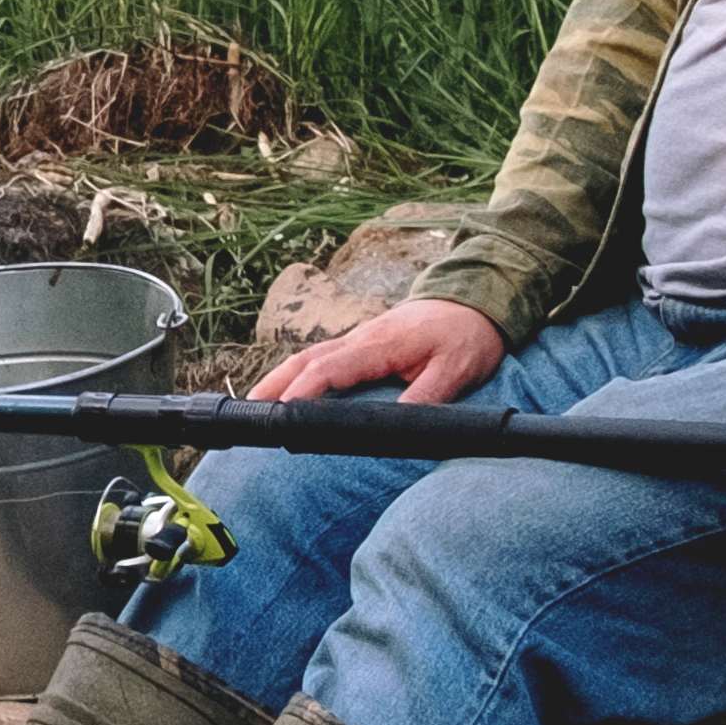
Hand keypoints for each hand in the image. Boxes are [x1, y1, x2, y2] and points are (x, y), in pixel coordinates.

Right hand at [249, 298, 504, 403]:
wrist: (476, 299)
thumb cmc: (466, 334)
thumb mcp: (456, 369)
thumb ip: (426, 396)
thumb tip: (396, 425)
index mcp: (380, 344)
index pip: (332, 367)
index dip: (305, 389)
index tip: (284, 411)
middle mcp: (361, 338)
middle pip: (306, 359)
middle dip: (274, 383)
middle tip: (249, 410)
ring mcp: (359, 337)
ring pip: (309, 356)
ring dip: (279, 377)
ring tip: (255, 403)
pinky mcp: (362, 342)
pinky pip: (322, 356)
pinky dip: (298, 372)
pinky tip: (287, 388)